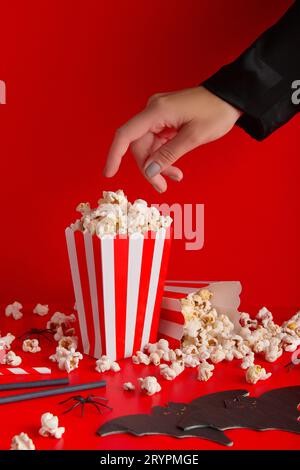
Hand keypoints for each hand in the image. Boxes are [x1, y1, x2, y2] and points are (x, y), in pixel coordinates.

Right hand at [103, 86, 241, 192]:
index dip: (114, 155)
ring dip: (158, 164)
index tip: (108, 173)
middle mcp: (153, 111)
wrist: (232, 97)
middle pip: (139, 146)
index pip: (126, 135)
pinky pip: (157, 142)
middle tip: (163, 186)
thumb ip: (168, 155)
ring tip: (175, 177)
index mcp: (157, 112)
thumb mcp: (193, 137)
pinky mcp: (165, 119)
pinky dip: (164, 156)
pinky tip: (174, 168)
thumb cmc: (216, 112)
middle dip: (149, 168)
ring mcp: (159, 115)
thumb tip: (149, 170)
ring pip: (148, 146)